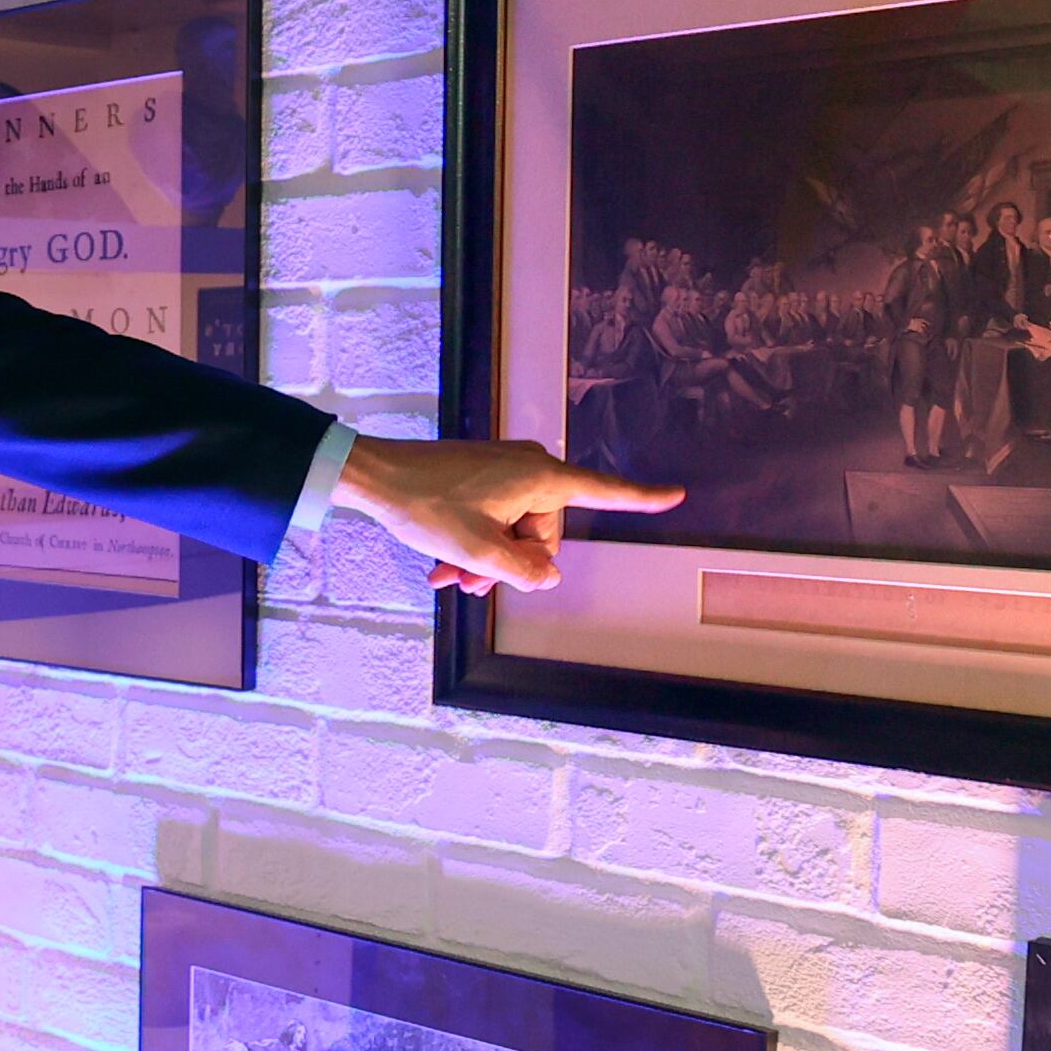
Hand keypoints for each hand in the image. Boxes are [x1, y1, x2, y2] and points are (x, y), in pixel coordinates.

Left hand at [332, 433, 678, 592]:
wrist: (374, 475)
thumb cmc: (425, 506)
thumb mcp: (478, 551)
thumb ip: (523, 569)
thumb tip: (548, 575)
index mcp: (540, 479)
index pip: (603, 492)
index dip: (641, 499)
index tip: (676, 494)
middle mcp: (530, 467)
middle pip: (543, 532)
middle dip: (509, 563)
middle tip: (468, 583)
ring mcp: (505, 469)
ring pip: (513, 530)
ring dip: (486, 559)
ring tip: (448, 577)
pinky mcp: (482, 474)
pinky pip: (493, 516)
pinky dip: (474, 541)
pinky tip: (443, 565)